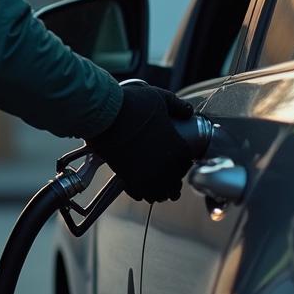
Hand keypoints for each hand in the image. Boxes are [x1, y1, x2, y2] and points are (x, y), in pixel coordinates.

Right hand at [87, 84, 194, 202]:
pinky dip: (140, 191)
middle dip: (172, 179)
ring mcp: (148, 177)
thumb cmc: (134, 105)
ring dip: (159, 189)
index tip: (176, 157)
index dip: (182, 161)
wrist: (106, 115)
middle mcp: (166, 168)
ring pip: (159, 194)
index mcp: (179, 149)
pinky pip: (139, 194)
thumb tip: (187, 111)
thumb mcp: (161, 98)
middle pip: (175, 184)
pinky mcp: (129, 181)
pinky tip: (138, 183)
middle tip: (167, 173)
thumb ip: (178, 105)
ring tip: (155, 183)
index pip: (187, 164)